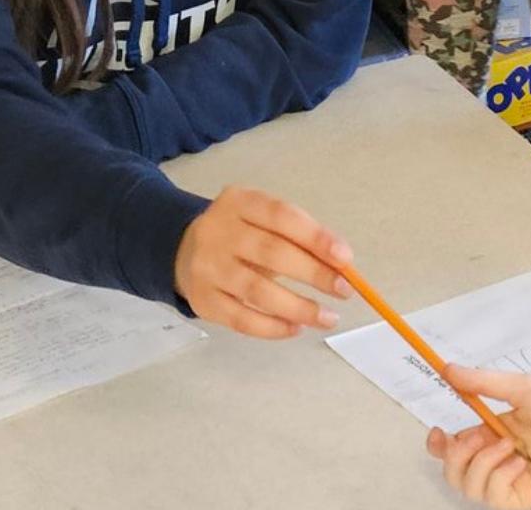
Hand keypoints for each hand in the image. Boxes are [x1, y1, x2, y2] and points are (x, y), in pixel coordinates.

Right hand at [173, 185, 352, 338]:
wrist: (184, 250)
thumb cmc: (240, 235)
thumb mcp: (263, 220)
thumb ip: (297, 237)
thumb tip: (341, 265)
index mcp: (239, 202)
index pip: (281, 216)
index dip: (316, 237)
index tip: (345, 258)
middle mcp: (218, 231)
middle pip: (272, 253)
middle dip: (314, 274)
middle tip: (344, 291)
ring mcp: (207, 267)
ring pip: (258, 291)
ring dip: (299, 308)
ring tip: (328, 317)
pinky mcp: (203, 300)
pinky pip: (242, 319)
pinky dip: (273, 328)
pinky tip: (295, 328)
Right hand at [424, 365, 530, 507]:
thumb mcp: (522, 387)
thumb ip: (482, 381)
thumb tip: (447, 369)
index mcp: (494, 432)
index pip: (454, 445)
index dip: (438, 443)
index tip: (438, 431)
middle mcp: (497, 458)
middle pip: (452, 470)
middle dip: (454, 455)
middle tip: (476, 439)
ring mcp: (508, 480)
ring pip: (467, 485)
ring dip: (481, 463)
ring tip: (510, 448)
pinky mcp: (520, 498)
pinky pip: (491, 497)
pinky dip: (500, 477)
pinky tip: (521, 465)